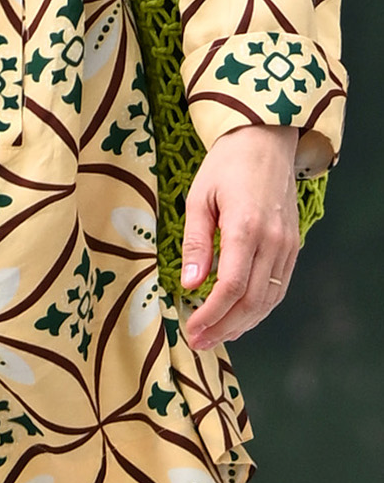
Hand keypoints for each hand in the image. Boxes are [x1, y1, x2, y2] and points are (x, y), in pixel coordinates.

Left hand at [181, 124, 299, 350]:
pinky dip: (261, 307)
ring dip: (244, 323)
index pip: (231, 287)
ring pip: (269, 298)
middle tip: (199, 342)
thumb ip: (196, 244)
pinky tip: (241, 317)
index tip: (191, 328)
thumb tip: (190, 285)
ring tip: (217, 336)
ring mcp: (287, 244)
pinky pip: (279, 286)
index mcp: (245, 227)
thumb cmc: (226, 165)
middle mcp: (272, 240)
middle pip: (252, 300)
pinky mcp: (293, 245)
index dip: (211, 315)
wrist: (266, 140)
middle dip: (225, 327)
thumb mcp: (198, 198)